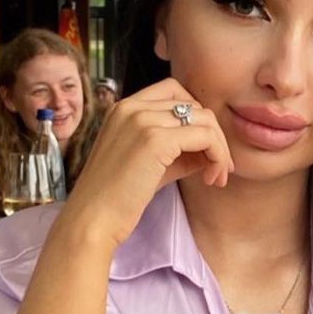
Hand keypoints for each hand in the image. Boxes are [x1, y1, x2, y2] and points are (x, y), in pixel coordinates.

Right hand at [56, 77, 233, 248]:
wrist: (92, 220)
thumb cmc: (117, 199)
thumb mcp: (151, 166)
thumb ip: (180, 152)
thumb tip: (215, 150)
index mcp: (125, 108)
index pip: (175, 93)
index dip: (197, 120)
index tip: (205, 151)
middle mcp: (132, 107)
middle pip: (195, 106)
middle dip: (215, 137)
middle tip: (219, 169)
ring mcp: (143, 120)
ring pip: (205, 120)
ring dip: (220, 149)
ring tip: (216, 177)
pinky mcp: (155, 140)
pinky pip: (206, 137)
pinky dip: (218, 157)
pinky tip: (211, 180)